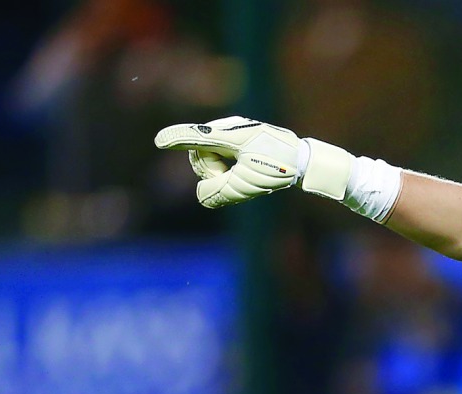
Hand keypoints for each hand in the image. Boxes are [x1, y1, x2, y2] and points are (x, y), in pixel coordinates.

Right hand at [154, 116, 300, 208]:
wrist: (301, 159)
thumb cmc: (278, 167)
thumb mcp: (250, 184)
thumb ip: (221, 191)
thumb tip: (201, 196)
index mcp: (233, 135)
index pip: (199, 137)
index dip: (178, 139)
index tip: (160, 141)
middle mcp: (228, 129)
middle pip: (200, 154)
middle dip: (212, 171)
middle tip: (237, 178)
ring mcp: (230, 132)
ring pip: (207, 157)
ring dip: (220, 172)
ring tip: (246, 175)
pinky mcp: (232, 140)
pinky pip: (216, 156)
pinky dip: (224, 169)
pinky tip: (242, 172)